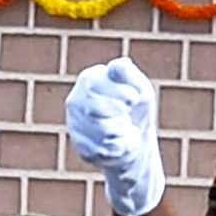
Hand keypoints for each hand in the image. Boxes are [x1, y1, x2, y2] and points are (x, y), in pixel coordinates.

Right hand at [62, 54, 168, 215]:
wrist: (135, 139)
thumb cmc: (137, 109)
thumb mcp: (140, 88)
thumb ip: (129, 75)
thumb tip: (119, 65)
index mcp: (89, 80)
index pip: (97, 84)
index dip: (122, 93)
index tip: (134, 98)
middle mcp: (75, 101)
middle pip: (96, 108)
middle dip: (120, 113)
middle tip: (126, 114)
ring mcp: (75, 126)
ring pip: (101, 130)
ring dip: (122, 130)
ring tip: (123, 128)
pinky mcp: (81, 148)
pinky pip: (105, 149)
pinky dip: (121, 148)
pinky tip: (120, 143)